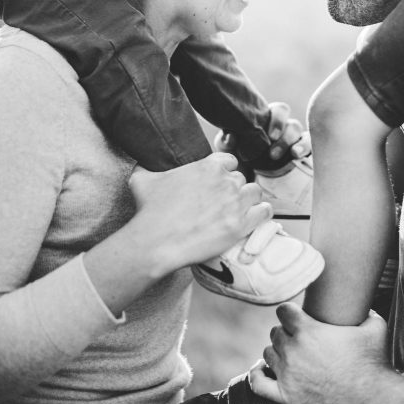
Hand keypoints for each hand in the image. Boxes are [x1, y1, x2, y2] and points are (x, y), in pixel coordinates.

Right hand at [127, 152, 270, 271]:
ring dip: (249, 200)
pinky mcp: (241, 224)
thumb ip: (146, 169)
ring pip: (255, 193)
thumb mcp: (143, 180)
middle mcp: (225, 180)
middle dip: (234, 190)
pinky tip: (254, 218)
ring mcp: (235, 202)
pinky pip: (264, 212)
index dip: (225, 172)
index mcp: (207, 166)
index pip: (229, 161)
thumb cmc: (149, 212)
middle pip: (241, 179)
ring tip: (240, 210)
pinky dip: (262, 214)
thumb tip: (139, 167)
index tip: (220, 183)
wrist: (156, 241)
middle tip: (224, 203)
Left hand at [214, 101, 310, 165]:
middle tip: (273, 145)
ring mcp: (294, 140)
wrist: (247, 177)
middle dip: (285, 133)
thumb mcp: (228, 149)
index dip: (278, 119)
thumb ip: (226, 141)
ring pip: (301, 134)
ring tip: (289, 154)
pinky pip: (309, 146)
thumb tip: (230, 137)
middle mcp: (285, 128)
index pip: (280, 110)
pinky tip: (298, 155)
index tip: (270, 135)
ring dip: (293, 142)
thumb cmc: (239, 155)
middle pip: (292, 122)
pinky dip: (306, 148)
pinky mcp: (301, 153)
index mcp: (269, 120)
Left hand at [249, 303, 388, 403]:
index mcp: (308, 330)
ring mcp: (288, 375)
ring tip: (290, 354)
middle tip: (299, 338)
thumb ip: (366, 310)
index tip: (296, 315)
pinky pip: (258, 384)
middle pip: (275, 333)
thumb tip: (364, 304)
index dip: (289, 312)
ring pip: (268, 354)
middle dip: (286, 333)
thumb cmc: (375, 363)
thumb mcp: (375, 326)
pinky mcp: (287, 397)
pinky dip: (258, 376)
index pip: (283, 311)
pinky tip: (264, 370)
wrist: (374, 402)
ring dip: (277, 352)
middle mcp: (293, 351)